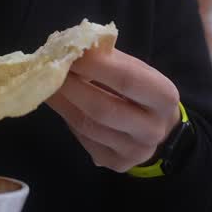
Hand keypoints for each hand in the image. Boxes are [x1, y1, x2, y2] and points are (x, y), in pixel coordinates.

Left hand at [48, 48, 181, 172]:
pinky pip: (84, 139)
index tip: (70, 51)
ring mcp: (135, 152)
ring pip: (88, 126)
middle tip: (49, 70)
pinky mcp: (117, 163)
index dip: (95, 65)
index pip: (127, 79)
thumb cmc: (141, 90)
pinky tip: (60, 103)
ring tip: (47, 84)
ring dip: (62, 102)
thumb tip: (70, 48)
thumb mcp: (135, 69)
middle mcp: (153, 130)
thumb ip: (107, 60)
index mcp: (164, 98)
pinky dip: (68, 117)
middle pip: (103, 108)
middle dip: (71, 87)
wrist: (159, 127)